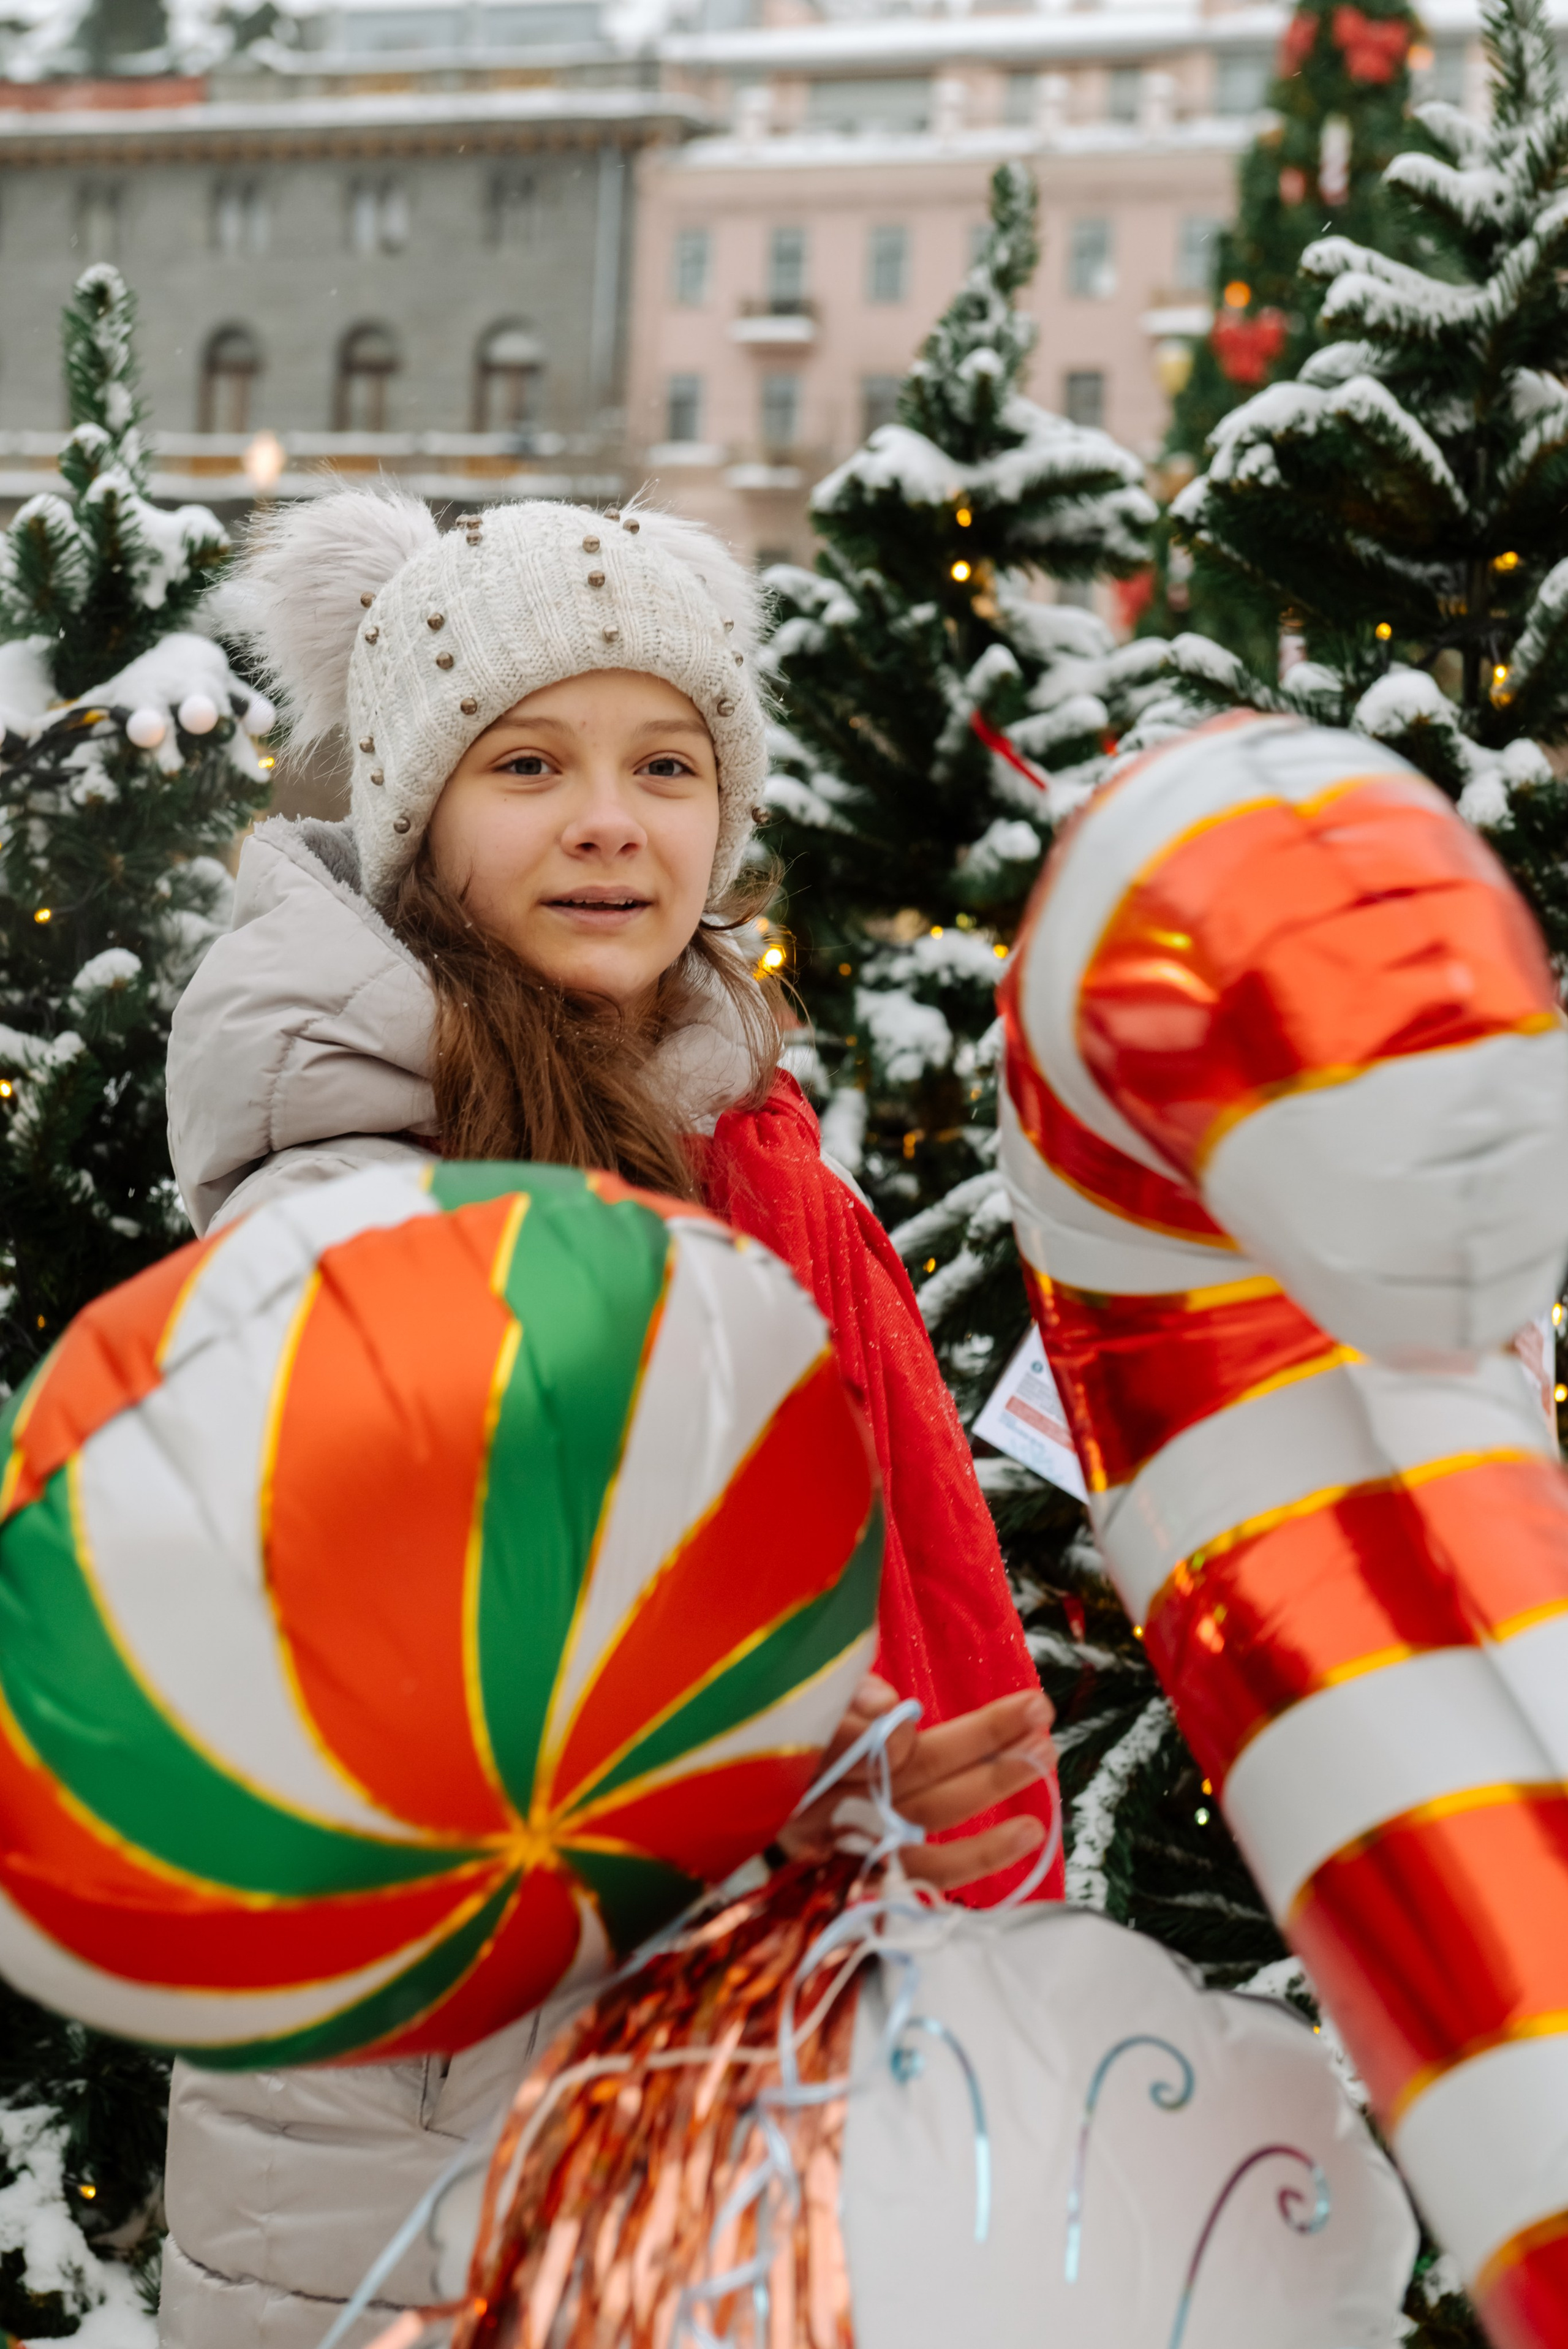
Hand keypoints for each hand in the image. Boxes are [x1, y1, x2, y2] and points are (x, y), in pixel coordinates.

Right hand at [779, 1674, 1056, 1891]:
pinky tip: (1029, 1831)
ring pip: (931, 1811)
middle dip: (980, 1738)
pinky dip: (982, 1853)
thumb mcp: (786, 1714)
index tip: (905, 1713)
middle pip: (910, 1768)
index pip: (845, 1744)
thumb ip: (839, 1702)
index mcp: (796, 1756)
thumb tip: (889, 1702)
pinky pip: (930, 1870)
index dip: (881, 1731)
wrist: (717, 1850)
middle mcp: (823, 1805)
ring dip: (993, 1781)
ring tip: (1045, 1754)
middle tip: (1038, 1710)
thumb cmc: (758, 1758)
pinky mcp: (868, 1882)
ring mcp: (849, 1845)